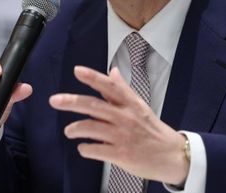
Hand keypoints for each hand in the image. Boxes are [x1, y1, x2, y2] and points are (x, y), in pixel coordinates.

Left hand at [49, 66, 188, 185]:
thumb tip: (112, 71)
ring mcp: (123, 136)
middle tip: (54, 100)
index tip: (77, 70)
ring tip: (68, 131)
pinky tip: (82, 148)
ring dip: (75, 128)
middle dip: (72, 102)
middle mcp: (125, 117)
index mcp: (130, 103)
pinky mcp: (121, 155)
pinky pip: (96, 149)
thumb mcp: (139, 106)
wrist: (171, 155)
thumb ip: (123, 89)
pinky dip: (85, 148)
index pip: (109, 86)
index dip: (93, 77)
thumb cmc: (152, 129)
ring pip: (92, 128)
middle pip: (94, 106)